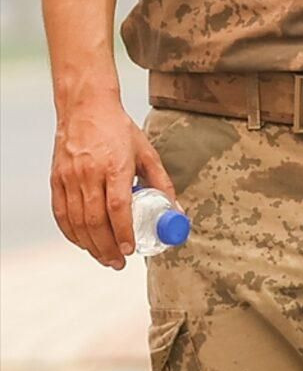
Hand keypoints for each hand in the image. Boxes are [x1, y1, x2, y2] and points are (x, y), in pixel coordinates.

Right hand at [51, 95, 175, 268]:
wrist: (86, 107)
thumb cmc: (119, 130)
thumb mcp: (147, 152)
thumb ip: (162, 183)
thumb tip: (176, 211)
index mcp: (115, 165)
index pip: (117, 207)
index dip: (123, 232)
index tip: (129, 251)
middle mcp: (89, 173)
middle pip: (96, 220)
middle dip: (107, 247)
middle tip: (118, 263)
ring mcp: (70, 177)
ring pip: (77, 221)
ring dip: (90, 245)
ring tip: (104, 258)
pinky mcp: (57, 178)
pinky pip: (61, 213)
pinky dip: (71, 233)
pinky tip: (83, 242)